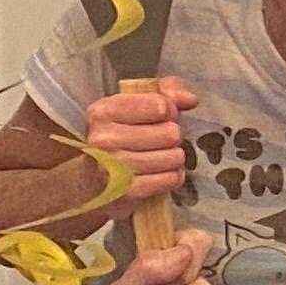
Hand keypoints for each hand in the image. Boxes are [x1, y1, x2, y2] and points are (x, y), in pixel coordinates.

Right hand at [79, 77, 192, 207]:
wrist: (95, 180)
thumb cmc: (122, 134)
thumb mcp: (137, 103)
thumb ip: (167, 92)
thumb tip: (191, 100)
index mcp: (103, 111)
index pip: (160, 105)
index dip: (170, 111)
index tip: (161, 117)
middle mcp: (104, 138)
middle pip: (171, 133)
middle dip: (172, 135)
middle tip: (160, 140)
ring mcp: (114, 168)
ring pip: (174, 157)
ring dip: (174, 157)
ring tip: (161, 156)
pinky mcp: (127, 192)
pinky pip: (171, 178)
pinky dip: (173, 175)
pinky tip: (162, 172)